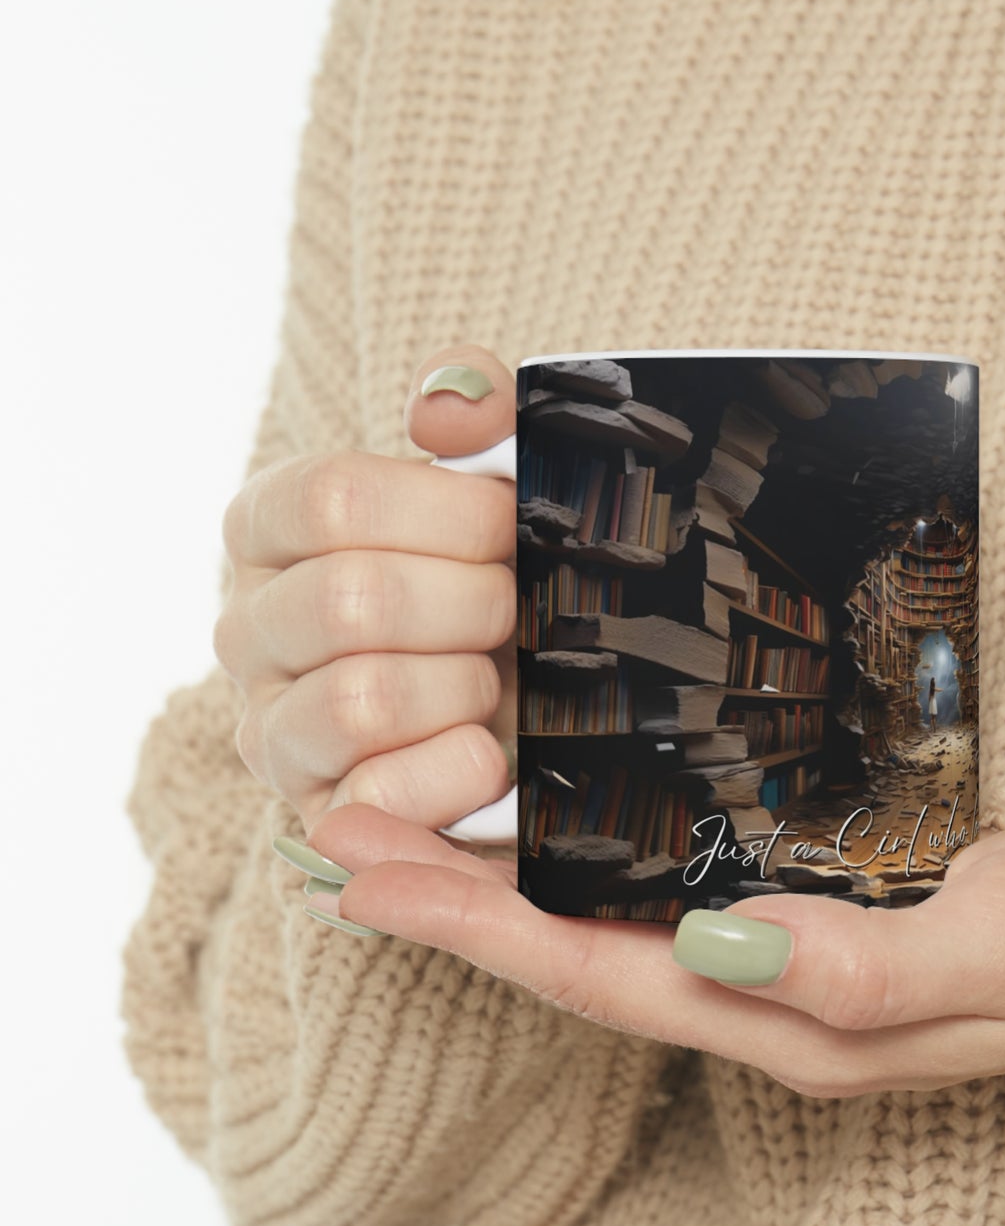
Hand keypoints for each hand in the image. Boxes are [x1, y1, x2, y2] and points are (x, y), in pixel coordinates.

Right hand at [214, 345, 517, 836]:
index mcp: (270, 529)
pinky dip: (460, 770)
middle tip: (513, 611)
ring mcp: (272, 729)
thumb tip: (443, 410)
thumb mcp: (504, 482)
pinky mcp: (318, 815)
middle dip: (471, 605)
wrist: (536, 706)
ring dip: (465, 687)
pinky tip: (491, 751)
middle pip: (352, 601)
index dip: (449, 515)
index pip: (331, 499)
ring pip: (361, 700)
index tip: (509, 528)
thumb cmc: (502, 580)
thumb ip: (484, 412)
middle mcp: (248, 628)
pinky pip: (380, 795)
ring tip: (493, 682)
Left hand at [295, 800, 1004, 1095]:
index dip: (480, 930)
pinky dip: (581, 857)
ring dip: (500, 880)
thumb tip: (729, 948)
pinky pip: (662, 891)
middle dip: (453, 901)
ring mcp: (779, 952)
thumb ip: (873, 964)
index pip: (604, 977)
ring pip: (607, 925)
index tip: (370, 873)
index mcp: (797, 1017)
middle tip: (340, 830)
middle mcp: (766, 994)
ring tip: (403, 818)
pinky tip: (545, 817)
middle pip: (576, 955)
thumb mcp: (1003, 945)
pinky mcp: (803, 903)